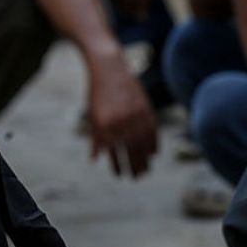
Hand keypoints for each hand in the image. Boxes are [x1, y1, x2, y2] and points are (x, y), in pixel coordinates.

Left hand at [86, 53, 157, 177]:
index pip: (113, 150)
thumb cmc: (97, 94)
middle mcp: (121, 120)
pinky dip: (154, 142)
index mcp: (105, 124)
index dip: (117, 165)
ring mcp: (135, 114)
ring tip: (146, 170)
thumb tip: (95, 159)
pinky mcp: (146, 108)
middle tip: (137, 178)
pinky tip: (154, 153)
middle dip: (135, 165)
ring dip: (145, 158)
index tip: (120, 176)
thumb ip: (95, 138)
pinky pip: (152, 130)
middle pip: (131, 149)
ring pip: (143, 141)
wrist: (109, 69)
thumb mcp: (93, 116)